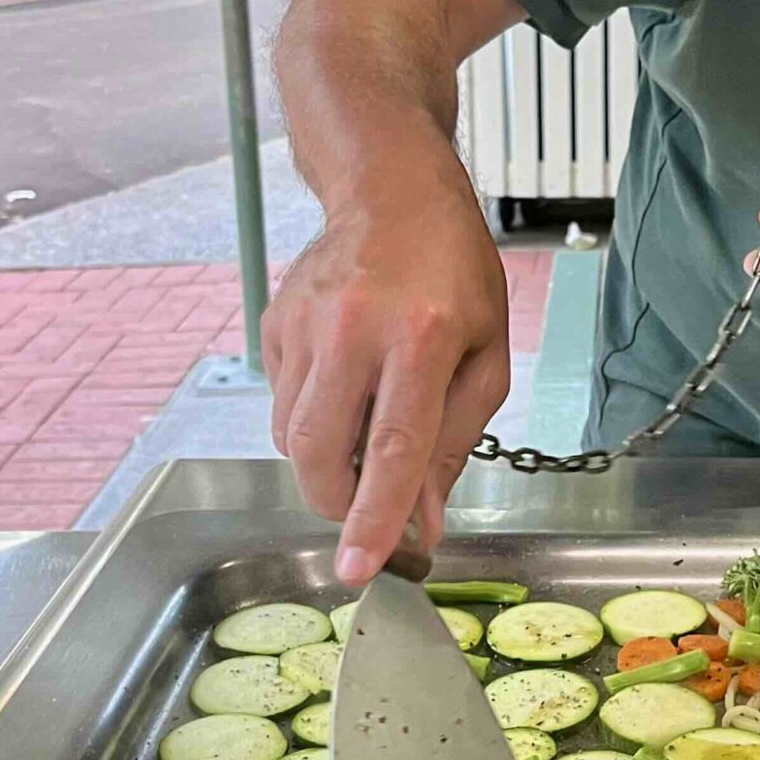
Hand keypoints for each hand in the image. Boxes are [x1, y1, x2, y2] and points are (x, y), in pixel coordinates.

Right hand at [262, 158, 511, 583]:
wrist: (392, 191)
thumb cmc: (454, 274)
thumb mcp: (486, 355)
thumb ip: (454, 442)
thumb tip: (423, 521)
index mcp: (422, 336)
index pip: (392, 447)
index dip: (376, 516)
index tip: (361, 568)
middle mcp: (354, 328)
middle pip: (322, 453)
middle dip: (339, 503)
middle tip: (367, 509)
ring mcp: (304, 324)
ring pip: (293, 437)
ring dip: (326, 461)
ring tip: (366, 425)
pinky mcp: (274, 323)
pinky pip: (282, 403)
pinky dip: (311, 419)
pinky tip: (344, 385)